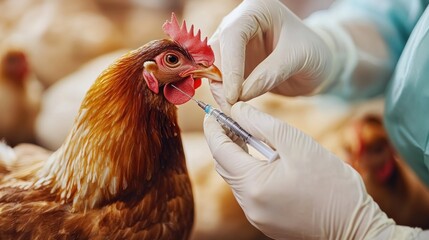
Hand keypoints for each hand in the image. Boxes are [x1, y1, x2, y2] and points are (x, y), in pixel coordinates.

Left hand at [203, 102, 421, 238]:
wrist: (355, 226)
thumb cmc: (331, 183)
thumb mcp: (297, 144)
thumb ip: (262, 124)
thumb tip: (237, 109)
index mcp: (254, 186)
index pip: (219, 150)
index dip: (213, 128)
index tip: (213, 111)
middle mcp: (249, 205)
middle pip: (226, 166)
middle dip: (225, 140)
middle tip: (232, 118)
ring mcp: (257, 216)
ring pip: (237, 179)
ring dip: (239, 156)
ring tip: (249, 135)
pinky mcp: (266, 221)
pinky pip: (250, 192)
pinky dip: (251, 172)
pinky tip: (265, 160)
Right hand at [209, 0, 339, 105]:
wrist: (316, 63)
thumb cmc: (313, 53)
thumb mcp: (298, 59)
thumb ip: (270, 74)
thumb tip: (240, 95)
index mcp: (257, 10)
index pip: (233, 34)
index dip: (230, 65)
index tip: (233, 94)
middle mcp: (240, 23)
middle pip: (216, 50)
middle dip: (221, 80)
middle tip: (230, 106)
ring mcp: (234, 44)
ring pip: (213, 66)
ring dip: (219, 89)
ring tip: (232, 109)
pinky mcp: (233, 63)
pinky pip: (220, 78)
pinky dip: (224, 93)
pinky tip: (233, 107)